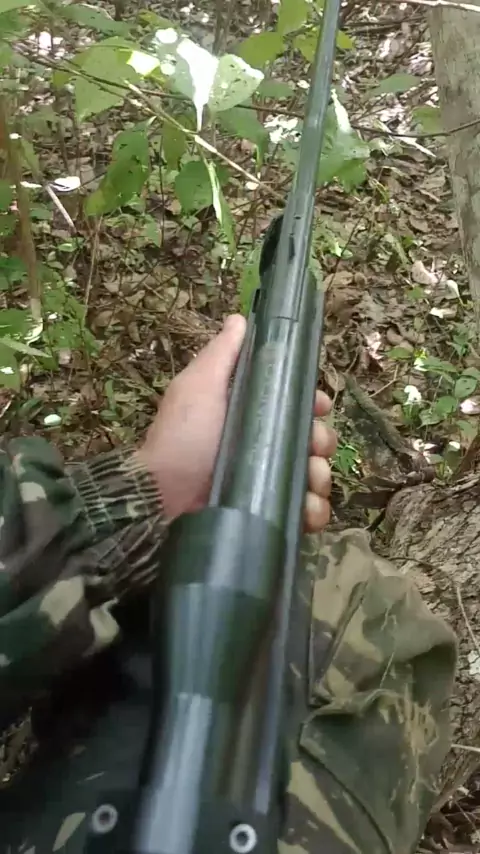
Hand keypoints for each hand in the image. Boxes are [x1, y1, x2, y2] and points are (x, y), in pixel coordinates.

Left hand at [138, 314, 336, 530]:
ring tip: (309, 482)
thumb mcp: (198, 387)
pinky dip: (314, 512)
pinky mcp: (269, 516)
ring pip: (314, 476)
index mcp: (250, 415)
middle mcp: (262, 447)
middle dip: (320, 442)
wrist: (162, 499)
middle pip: (311, 439)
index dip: (312, 403)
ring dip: (320, 478)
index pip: (295, 404)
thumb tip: (240, 318)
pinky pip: (306, 513)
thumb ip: (221, 355)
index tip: (319, 406)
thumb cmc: (182, 437)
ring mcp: (267, 484)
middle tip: (313, 448)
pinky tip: (306, 510)